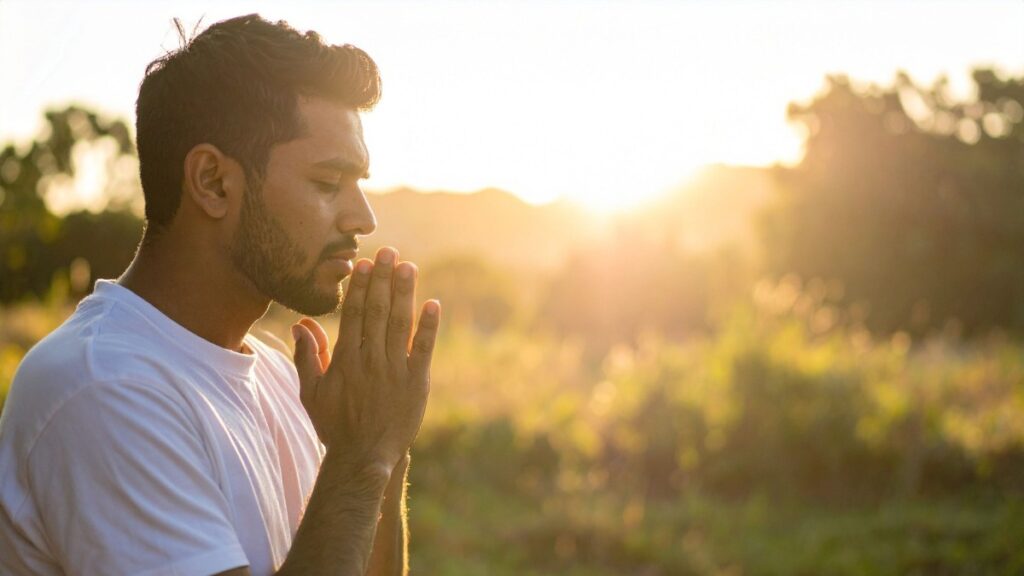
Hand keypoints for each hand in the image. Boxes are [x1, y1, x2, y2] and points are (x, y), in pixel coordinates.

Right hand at [291, 246, 439, 468]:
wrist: (364, 457)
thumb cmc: (335, 425)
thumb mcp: (312, 393)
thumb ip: (306, 357)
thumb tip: (300, 325)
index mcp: (346, 360)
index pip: (354, 314)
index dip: (360, 286)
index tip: (364, 263)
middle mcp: (371, 360)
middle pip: (377, 311)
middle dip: (383, 279)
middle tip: (389, 252)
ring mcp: (395, 370)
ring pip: (400, 324)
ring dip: (404, 293)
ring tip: (408, 266)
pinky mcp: (417, 382)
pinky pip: (424, 349)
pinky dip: (429, 326)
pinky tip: (433, 303)